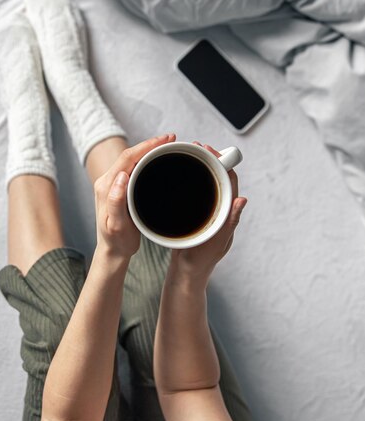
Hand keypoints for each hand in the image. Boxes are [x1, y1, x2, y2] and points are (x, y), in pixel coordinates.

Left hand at [94, 133, 176, 261]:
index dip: (146, 146)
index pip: (127, 158)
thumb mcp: (116, 225)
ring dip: (148, 150)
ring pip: (131, 159)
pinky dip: (146, 159)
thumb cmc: (117, 241)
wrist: (112, 251)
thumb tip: (121, 177)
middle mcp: (107, 181)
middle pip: (130, 154)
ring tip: (167, 145)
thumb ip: (116, 201)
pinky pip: (132, 167)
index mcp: (106, 186)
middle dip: (150, 144)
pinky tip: (157, 158)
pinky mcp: (118, 188)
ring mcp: (112, 184)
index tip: (165, 140)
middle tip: (171, 139)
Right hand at [170, 141, 246, 282]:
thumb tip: (242, 200)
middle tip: (196, 146)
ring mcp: (206, 211)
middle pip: (217, 178)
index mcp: (226, 212)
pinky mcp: (194, 214)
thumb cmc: (202, 260)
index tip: (210, 150)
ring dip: (199, 167)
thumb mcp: (217, 241)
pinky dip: (190, 180)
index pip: (229, 181)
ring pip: (206, 183)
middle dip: (209, 160)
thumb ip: (230, 222)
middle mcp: (218, 209)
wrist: (186, 273)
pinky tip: (179, 174)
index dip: (222, 163)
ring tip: (188, 154)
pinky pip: (195, 192)